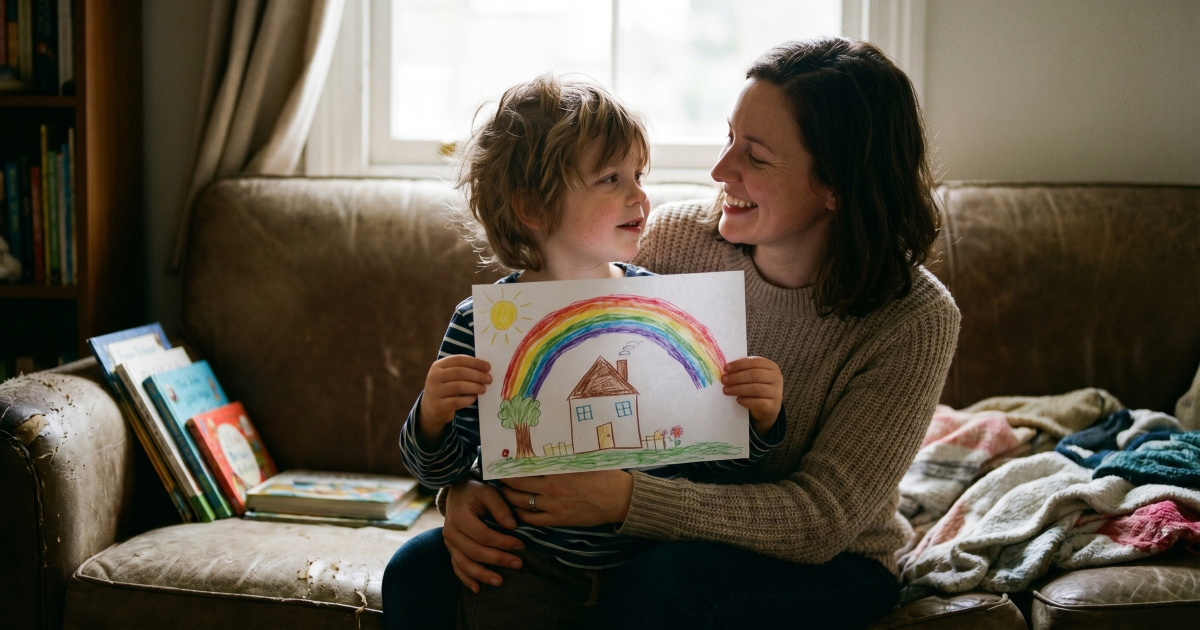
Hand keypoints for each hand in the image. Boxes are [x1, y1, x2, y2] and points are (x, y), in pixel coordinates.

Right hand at [418, 355, 490, 445]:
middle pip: (460, 372)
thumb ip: (463, 369)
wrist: (431, 408)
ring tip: (483, 389)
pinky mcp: (438, 406)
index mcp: (438, 366)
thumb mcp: (449, 376)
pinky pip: (457, 401)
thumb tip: (485, 368)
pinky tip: (474, 398)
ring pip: (459, 387)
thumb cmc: (446, 388)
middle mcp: (434, 377)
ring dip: (475, 387)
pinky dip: (468, 399)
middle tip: (489, 379)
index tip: (488, 367)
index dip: (475, 362)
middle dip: (477, 375)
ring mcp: (434, 392)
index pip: (458, 359)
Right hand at [441, 479, 524, 592]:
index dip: (503, 543)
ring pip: (465, 564)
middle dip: (498, 560)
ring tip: (500, 582)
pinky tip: (478, 589)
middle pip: (475, 552)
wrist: (456, 492)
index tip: (521, 545)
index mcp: (460, 517)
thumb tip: (512, 526)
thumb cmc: (475, 491)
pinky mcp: (451, 549)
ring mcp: (449, 543)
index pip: (483, 535)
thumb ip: (500, 507)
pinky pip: (457, 567)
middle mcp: (451, 532)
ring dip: (482, 575)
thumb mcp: (488, 492)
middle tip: (518, 564)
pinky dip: (466, 579)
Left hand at [501, 470, 633, 526]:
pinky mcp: (559, 520)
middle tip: (497, 478)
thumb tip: (547, 448)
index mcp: (556, 471)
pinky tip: (518, 511)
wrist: (620, 498)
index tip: (500, 463)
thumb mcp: (583, 459)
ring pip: (522, 503)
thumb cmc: (605, 475)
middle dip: (504, 483)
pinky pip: (534, 520)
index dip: (509, 467)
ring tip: (504, 493)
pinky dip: (522, 515)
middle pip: (518, 486)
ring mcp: (554, 506)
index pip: (524, 468)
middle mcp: (551, 489)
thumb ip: (563, 457)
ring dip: (510, 498)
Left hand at [722, 356, 782, 433]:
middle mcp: (776, 378)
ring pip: (756, 389)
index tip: (726, 368)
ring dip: (738, 389)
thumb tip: (726, 370)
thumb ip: (744, 370)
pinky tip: (738, 400)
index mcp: (771, 366)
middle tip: (724, 380)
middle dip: (737, 377)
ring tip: (726, 390)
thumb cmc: (757, 387)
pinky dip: (746, 401)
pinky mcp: (773, 406)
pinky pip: (758, 402)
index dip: (740, 364)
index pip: (755, 362)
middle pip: (755, 375)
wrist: (767, 407)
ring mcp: (776, 392)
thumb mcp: (753, 376)